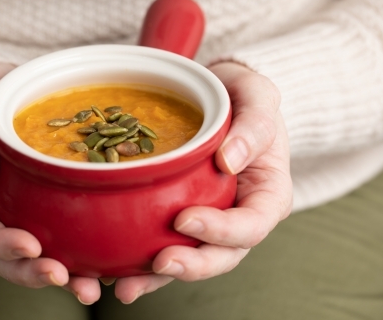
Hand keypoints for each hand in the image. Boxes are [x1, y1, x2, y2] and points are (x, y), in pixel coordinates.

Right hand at [0, 63, 101, 303]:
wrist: (22, 90)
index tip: (27, 246)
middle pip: (0, 254)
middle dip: (28, 271)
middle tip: (60, 276)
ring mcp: (18, 212)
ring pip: (32, 255)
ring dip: (58, 275)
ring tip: (88, 286)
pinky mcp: (48, 208)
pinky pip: (60, 237)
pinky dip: (80, 255)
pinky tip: (103, 267)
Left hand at [111, 61, 291, 302]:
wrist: (221, 98)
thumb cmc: (244, 97)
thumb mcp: (258, 97)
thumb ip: (255, 126)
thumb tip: (230, 161)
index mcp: (267, 194)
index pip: (252, 225)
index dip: (223, 231)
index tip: (186, 219)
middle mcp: (240, 215)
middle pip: (223, 255)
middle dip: (192, 265)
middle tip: (159, 262)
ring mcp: (211, 220)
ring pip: (191, 258)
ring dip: (159, 277)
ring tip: (126, 286)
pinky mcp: (182, 216)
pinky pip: (165, 243)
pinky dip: (141, 261)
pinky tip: (115, 269)